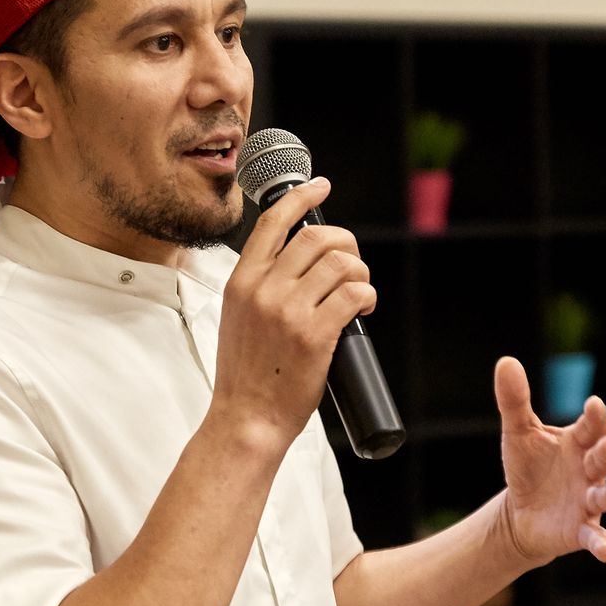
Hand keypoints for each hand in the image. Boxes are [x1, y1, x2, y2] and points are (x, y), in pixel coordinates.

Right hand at [212, 178, 374, 450]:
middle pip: (317, 238)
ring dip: (360, 274)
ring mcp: (288, 311)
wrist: (246, 419)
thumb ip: (259, 286)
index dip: (302, 198)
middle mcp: (263, 290)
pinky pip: (355, 294)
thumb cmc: (246, 375)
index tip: (321, 187)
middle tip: (352, 265)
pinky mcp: (314, 334)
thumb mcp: (237, 318)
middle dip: (346, 244)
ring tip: (358, 294)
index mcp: (241, 282)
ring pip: (342, 264)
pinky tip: (363, 311)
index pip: (273, 222)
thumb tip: (299, 262)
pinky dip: (367, 297)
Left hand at [490, 357, 605, 565]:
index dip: (595, 417)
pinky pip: (597, 537)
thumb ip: (514, 400)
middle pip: (605, 459)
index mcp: (579, 443)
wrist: (521, 513)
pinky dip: (603, 544)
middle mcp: (590, 471)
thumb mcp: (518, 433)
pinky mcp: (583, 530)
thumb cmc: (528, 467)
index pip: (593, 426)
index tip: (593, 405)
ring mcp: (589, 501)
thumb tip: (505, 361)